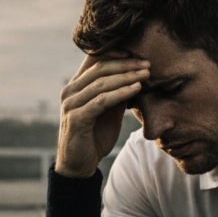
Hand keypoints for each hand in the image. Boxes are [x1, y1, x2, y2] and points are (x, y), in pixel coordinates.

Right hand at [56, 52, 148, 177]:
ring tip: (146, 74)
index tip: (137, 52)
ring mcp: (71, 105)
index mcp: (76, 86)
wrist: (79, 164)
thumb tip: (136, 76)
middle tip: (147, 63)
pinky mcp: (76, 119)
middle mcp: (70, 92)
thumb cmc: (94, 136)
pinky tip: (136, 89)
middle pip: (99, 68)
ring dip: (126, 76)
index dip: (114, 52)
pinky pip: (101, 101)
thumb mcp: (109, 111)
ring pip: (101, 83)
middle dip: (126, 64)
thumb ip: (117, 93)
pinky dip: (120, 93)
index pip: (93, 60)